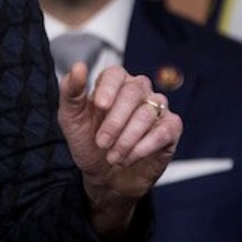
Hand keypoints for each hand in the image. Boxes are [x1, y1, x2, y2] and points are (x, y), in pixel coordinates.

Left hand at [57, 62, 181, 233]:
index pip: (115, 73)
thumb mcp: (71, 118)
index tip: (99, 106)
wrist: (104, 175)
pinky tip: (129, 157)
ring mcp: (156, 108)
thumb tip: (78, 66)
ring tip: (113, 156)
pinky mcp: (171, 128)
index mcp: (113, 82)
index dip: (108, 88)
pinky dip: (144, 147)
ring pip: (147, 113)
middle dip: (115, 121)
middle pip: (133, 92)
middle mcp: (138, 90)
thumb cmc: (88, 141)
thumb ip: (71, 92)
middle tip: (102, 143)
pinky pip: (164, 131)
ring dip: (126, 139)